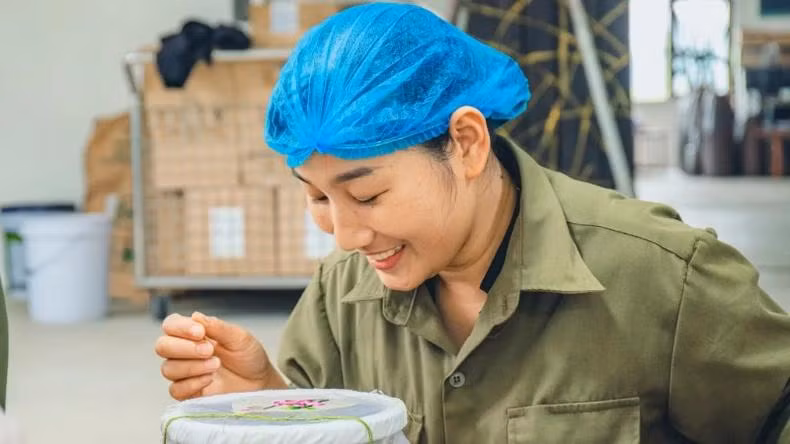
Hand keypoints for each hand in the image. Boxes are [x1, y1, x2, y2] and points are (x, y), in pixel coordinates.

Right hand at [155, 312, 285, 399]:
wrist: (260, 382)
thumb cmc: (248, 356)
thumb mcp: (239, 337)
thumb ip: (217, 327)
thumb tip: (196, 315)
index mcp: (193, 334)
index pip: (171, 325)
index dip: (180, 327)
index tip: (201, 332)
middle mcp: (184, 352)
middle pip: (162, 346)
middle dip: (184, 348)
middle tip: (210, 350)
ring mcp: (185, 373)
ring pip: (168, 368)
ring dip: (192, 366)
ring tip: (216, 365)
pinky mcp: (189, 393)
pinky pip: (176, 389)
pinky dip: (192, 383)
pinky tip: (209, 380)